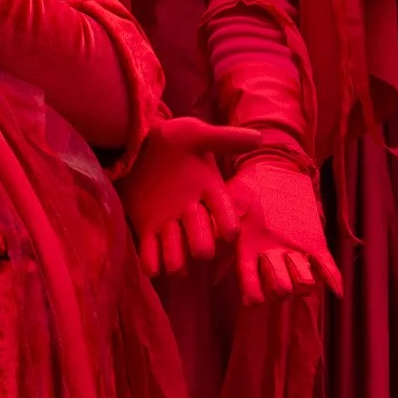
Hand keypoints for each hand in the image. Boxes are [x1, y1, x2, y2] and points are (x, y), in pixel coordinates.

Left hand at [118, 115, 262, 276]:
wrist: (138, 145)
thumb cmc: (172, 140)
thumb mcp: (195, 134)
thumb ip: (223, 139)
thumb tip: (259, 138)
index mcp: (208, 193)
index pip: (225, 215)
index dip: (228, 225)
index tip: (230, 232)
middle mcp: (193, 214)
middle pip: (203, 243)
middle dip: (200, 245)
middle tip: (194, 237)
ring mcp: (169, 225)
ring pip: (178, 257)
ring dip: (174, 258)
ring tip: (168, 245)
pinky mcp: (147, 230)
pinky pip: (151, 258)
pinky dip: (151, 262)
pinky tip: (150, 255)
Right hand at [227, 157, 342, 305]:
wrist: (272, 173)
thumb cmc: (246, 187)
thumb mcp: (231, 200)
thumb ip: (221, 217)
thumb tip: (211, 236)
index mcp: (249, 252)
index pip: (249, 282)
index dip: (252, 292)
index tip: (253, 299)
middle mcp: (271, 259)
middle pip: (279, 289)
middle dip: (279, 286)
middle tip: (278, 269)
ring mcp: (294, 254)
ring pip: (301, 282)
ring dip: (302, 281)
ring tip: (301, 271)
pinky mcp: (314, 245)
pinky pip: (325, 267)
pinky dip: (332, 279)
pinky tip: (336, 289)